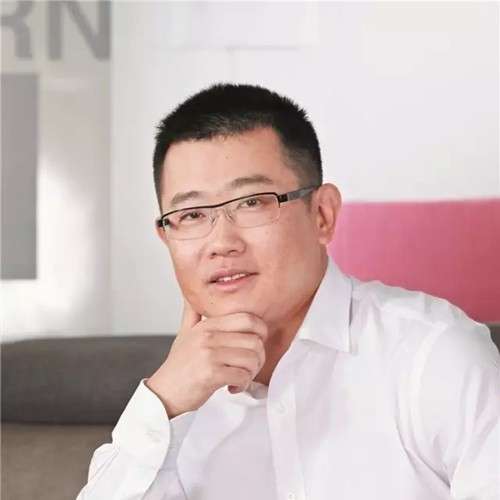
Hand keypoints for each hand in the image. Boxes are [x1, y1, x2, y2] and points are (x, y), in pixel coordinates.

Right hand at [145, 298, 267, 417]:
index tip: (255, 345)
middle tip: (249, 367)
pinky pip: (242, 376)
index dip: (261, 332)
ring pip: (251, 359)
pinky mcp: (210, 374)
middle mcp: (208, 336)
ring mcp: (209, 354)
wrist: (163, 394)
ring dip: (251, 373)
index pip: (248, 319)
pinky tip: (232, 387)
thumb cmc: (178, 366)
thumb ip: (192, 313)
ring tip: (240, 377)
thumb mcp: (184, 334)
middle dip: (258, 357)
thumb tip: (191, 295)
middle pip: (255, 340)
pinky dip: (242, 385)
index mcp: (207, 325)